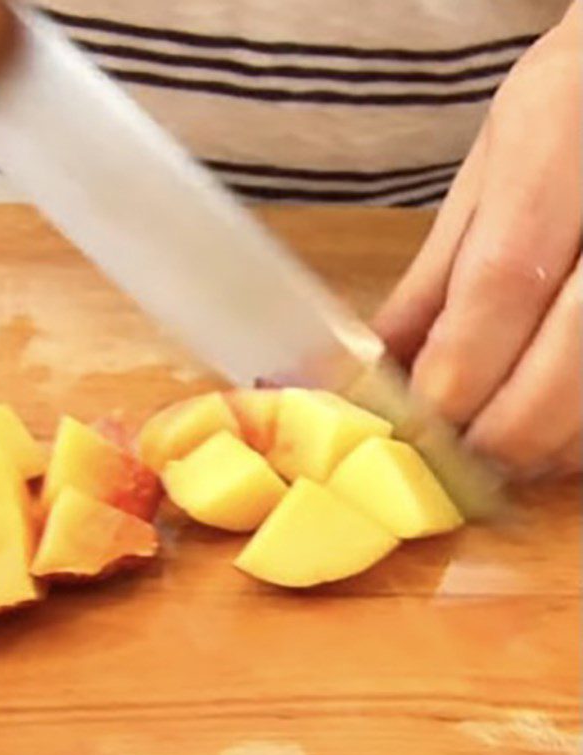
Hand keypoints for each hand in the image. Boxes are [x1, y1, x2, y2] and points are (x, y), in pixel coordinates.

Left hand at [374, 3, 581, 480]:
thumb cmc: (568, 108)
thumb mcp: (490, 171)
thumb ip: (435, 274)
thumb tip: (378, 367)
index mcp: (559, 146)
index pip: (504, 281)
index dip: (458, 368)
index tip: (417, 423)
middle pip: (571, 356)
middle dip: (503, 430)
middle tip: (454, 459)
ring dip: (549, 442)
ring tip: (498, 451)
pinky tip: (552, 428)